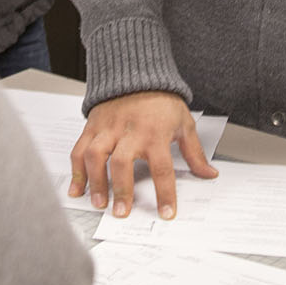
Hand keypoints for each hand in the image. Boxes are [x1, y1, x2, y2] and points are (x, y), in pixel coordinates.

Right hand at [67, 91, 216, 218]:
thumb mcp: (184, 122)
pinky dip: (76, 170)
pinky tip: (77, 189)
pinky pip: (79, 149)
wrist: (136, 71)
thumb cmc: (161, 99)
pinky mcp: (92, 126)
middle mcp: (129, 131)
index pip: (162, 168)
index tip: (166, 213)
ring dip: (95, 181)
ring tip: (98, 203)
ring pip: (96, 155)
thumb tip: (209, 173)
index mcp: (155, 133)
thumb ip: (194, 152)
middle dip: (121, 189)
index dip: (165, 193)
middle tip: (121, 212)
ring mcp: (108, 128)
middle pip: (122, 162)